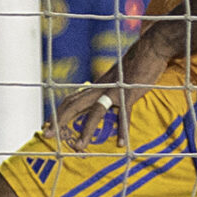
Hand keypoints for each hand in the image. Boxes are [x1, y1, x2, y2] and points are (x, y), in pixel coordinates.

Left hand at [48, 44, 166, 150]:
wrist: (149, 48)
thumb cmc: (135, 63)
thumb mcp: (116, 76)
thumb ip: (108, 87)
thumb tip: (104, 99)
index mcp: (97, 86)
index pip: (71, 99)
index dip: (58, 112)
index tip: (47, 124)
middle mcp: (101, 88)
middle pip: (74, 105)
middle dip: (59, 120)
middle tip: (47, 134)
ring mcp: (115, 91)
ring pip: (95, 112)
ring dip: (86, 130)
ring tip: (79, 147)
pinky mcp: (130, 94)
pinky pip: (124, 115)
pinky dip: (123, 130)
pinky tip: (122, 144)